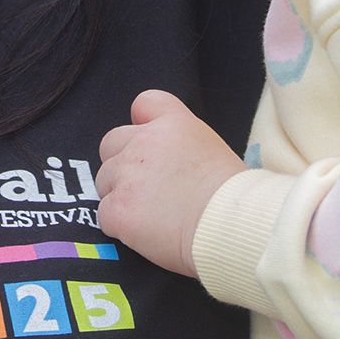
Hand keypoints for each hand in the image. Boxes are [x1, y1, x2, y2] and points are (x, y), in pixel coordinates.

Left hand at [93, 90, 243, 276]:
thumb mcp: (216, 153)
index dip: (142, 123)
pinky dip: (120, 226)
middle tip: (146, 189)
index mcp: (174, 124)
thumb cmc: (235, 198)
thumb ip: (184, 148)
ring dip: (120, 196)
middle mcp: (145, 142)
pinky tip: (145, 235)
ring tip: (150, 217)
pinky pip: (105, 215)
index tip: (149, 143)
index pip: (144, 103)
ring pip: (104, 181)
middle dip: (122, 163)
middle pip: (111, 143)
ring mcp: (127, 174)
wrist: (231, 226)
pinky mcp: (117, 208)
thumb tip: (174, 166)